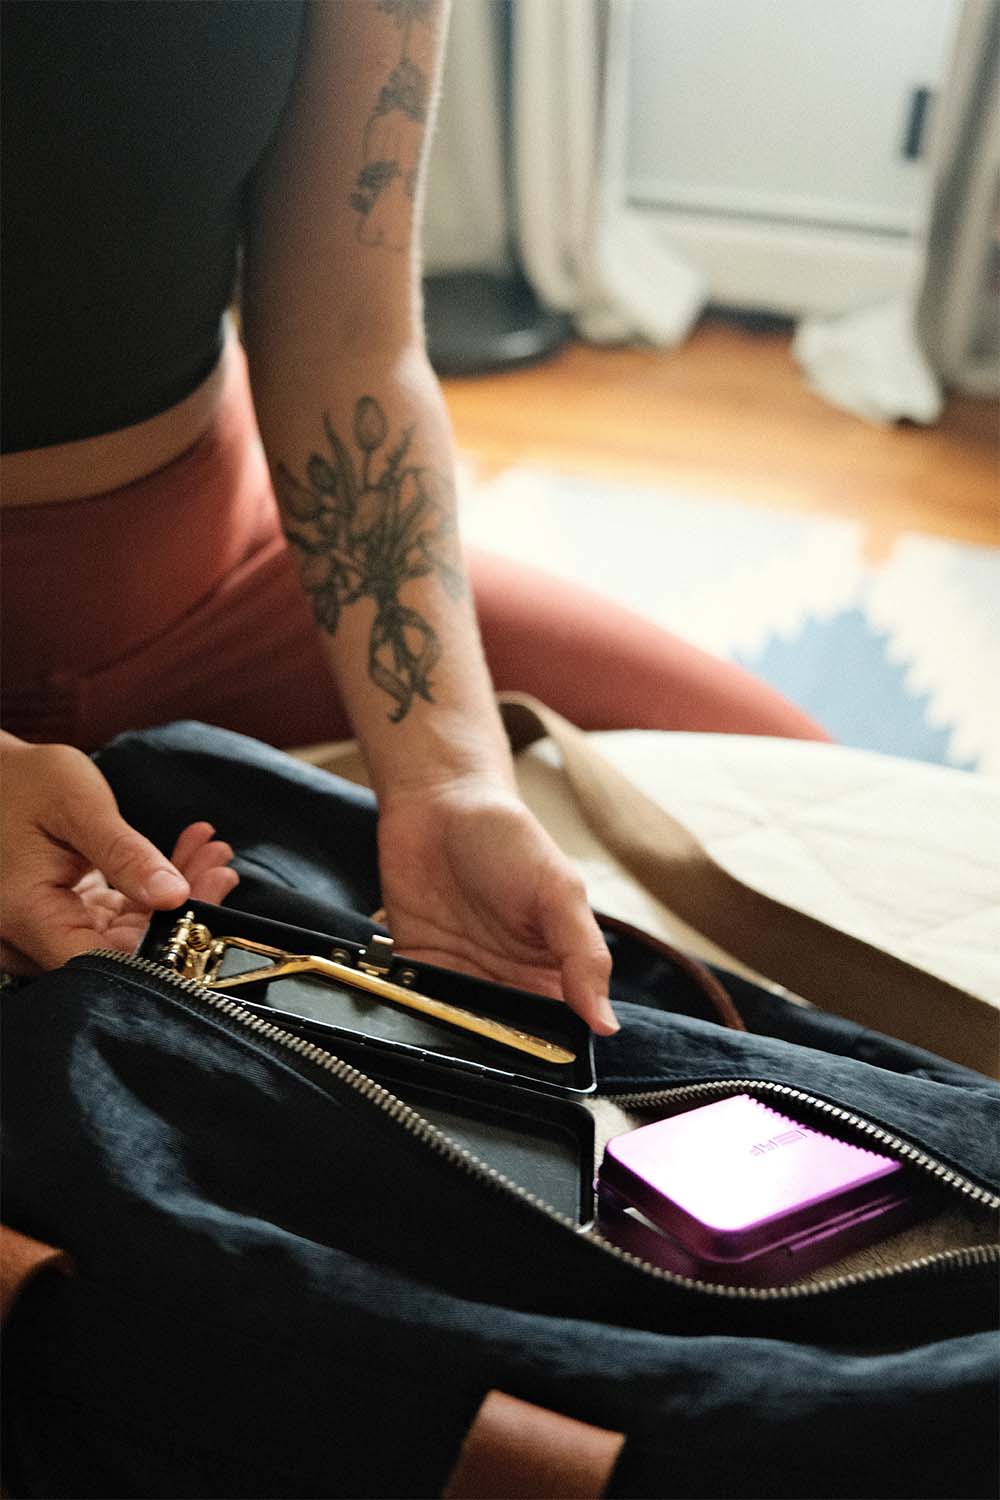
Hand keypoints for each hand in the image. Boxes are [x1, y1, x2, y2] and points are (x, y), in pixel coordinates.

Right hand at [1, 736, 238, 973]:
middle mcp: (29, 936)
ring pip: (127, 935)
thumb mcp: (78, 805)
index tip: (206, 904)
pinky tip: (188, 856)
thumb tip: (175, 896)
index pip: (104, 961)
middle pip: (121, 951)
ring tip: (210, 854)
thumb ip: (125, 854)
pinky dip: (153, 890)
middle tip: (218, 868)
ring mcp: (47, 930)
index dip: (161, 947)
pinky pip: (117, 917)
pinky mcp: (65, 917)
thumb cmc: (25, 781)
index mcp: (25, 916)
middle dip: (180, 912)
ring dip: (175, 897)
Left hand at [376, 777, 616, 1034]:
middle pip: (506, 1040)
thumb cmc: (509, 837)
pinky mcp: (416, 967)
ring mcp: (460, 976)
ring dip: (449, 1037)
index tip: (541, 1067)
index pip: (561, 1030)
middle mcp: (507, 980)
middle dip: (496, 1053)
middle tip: (487, 1055)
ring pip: (458, 1031)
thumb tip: (608, 1023)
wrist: (440, 800)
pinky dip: (409, 1015)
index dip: (553, 1054)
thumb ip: (584, 956)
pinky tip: (407, 1014)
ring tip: (448, 1033)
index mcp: (553, 969)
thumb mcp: (559, 890)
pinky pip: (412, 1007)